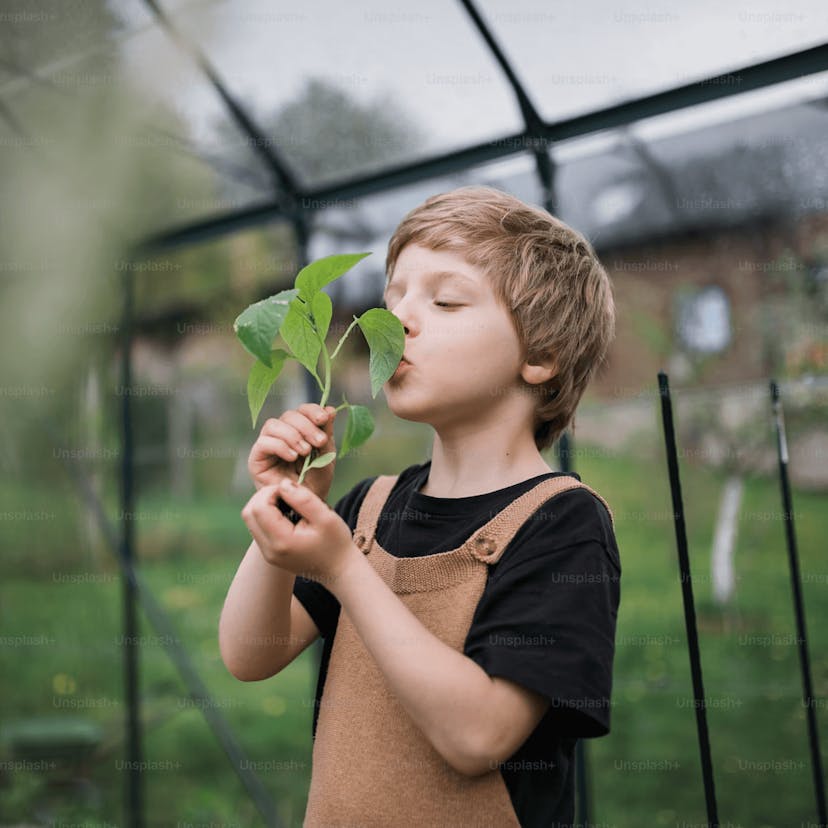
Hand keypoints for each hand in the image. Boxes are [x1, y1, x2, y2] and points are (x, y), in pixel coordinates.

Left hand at [240, 479, 358, 588]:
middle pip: (249, 513)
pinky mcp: (269, 553)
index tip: (291, 490)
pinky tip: (287, 514)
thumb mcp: (326, 517)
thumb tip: (283, 484)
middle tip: (287, 494)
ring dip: (265, 505)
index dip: (271, 492)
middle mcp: (269, 550)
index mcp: (282, 542)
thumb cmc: (336, 543)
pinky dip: (268, 515)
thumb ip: (303, 499)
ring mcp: (267, 554)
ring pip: (250, 520)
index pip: (259, 508)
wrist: (339, 570)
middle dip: (264, 496)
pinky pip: (258, 527)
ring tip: (288, 504)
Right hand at [247, 403, 336, 499]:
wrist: (306, 507)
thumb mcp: (326, 455)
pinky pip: (263, 443)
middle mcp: (281, 435)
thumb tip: (330, 409)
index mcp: (298, 430)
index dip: (311, 410)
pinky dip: (280, 446)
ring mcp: (267, 446)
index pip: (301, 410)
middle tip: (318, 441)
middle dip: (305, 425)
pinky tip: (292, 456)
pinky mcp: (256, 460)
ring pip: (273, 425)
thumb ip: (326, 433)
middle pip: (287, 415)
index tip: (324, 418)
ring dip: (292, 435)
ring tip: (306, 451)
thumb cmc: (316, 482)